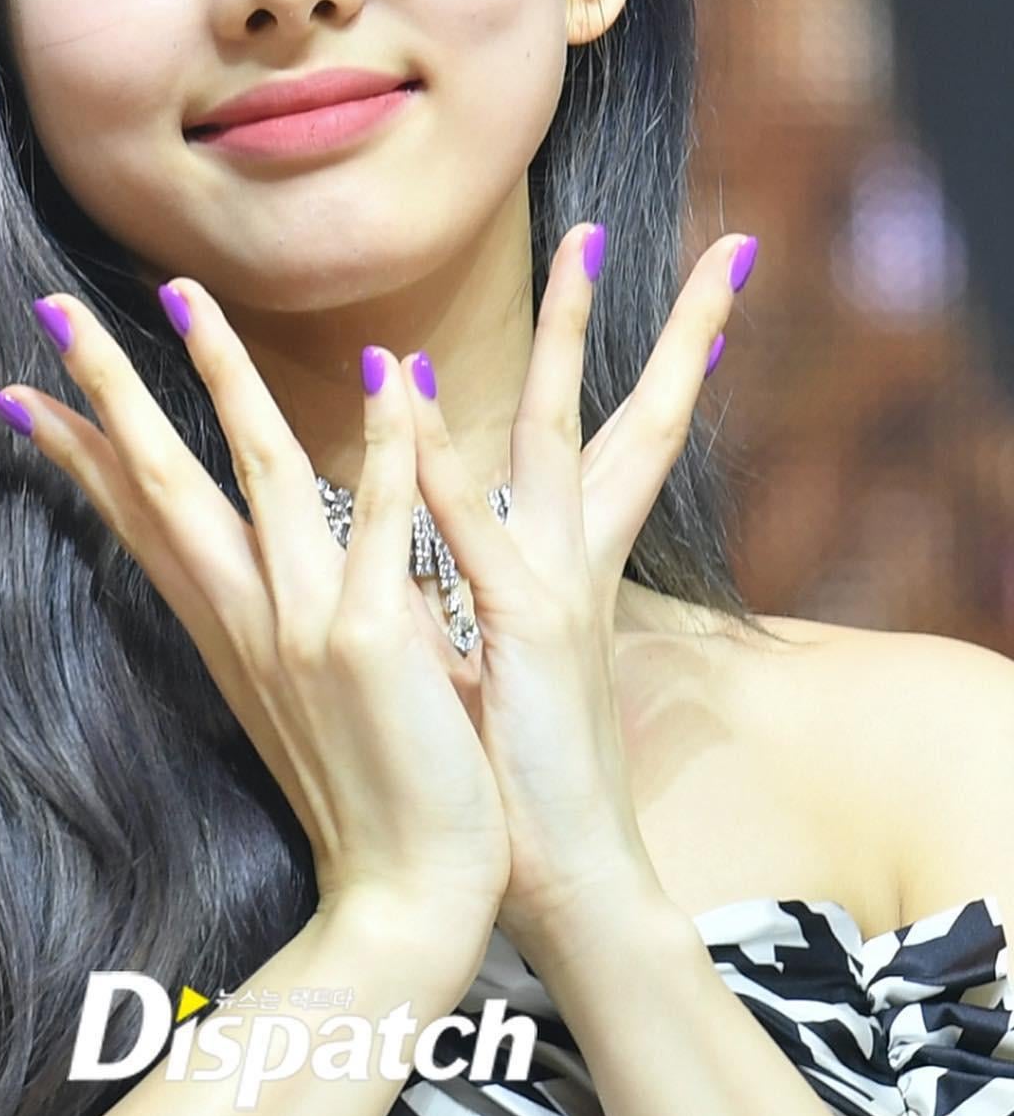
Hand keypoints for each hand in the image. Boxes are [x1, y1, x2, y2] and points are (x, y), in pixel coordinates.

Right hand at [0, 280, 511, 928]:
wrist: (405, 899)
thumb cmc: (365, 789)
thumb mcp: (291, 696)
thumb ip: (272, 615)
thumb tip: (252, 554)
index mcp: (229, 628)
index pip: (139, 517)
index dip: (81, 451)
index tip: (27, 391)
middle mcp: (248, 617)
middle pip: (162, 479)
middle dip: (110, 389)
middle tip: (57, 309)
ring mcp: (303, 623)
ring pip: (255, 469)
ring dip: (220, 374)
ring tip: (187, 296)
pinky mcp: (371, 638)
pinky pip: (379, 515)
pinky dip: (386, 444)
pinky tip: (391, 373)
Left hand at [391, 224, 757, 956]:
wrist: (560, 871)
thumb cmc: (519, 760)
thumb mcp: (498, 647)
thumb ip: (478, 575)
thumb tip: (448, 524)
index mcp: (571, 560)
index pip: (621, 439)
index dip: (652, 365)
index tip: (685, 298)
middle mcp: (576, 555)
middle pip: (630, 412)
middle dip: (664, 328)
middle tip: (704, 244)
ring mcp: (555, 584)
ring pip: (560, 432)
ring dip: (565, 334)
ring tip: (580, 246)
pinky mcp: (526, 628)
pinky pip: (472, 525)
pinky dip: (442, 456)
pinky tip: (411, 388)